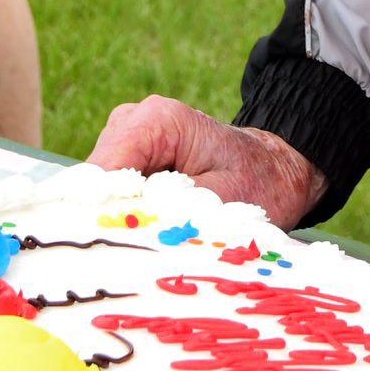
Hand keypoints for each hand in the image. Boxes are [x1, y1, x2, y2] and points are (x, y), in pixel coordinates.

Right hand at [88, 97, 325, 226]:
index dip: (100, 213)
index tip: (113, 249)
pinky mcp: (126, 157)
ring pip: (99, 190)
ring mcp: (126, 137)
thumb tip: (130, 232)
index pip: (104, 171)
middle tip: (142, 249)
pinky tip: (152, 227)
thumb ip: (175, 213)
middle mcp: (133, 120)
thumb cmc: (257, 183)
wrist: (274, 170)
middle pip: (96, 181)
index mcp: (157, 121)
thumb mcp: (223, 202)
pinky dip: (127, 213)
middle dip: (110, 217)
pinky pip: (111, 191)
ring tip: (155, 236)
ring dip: (119, 217)